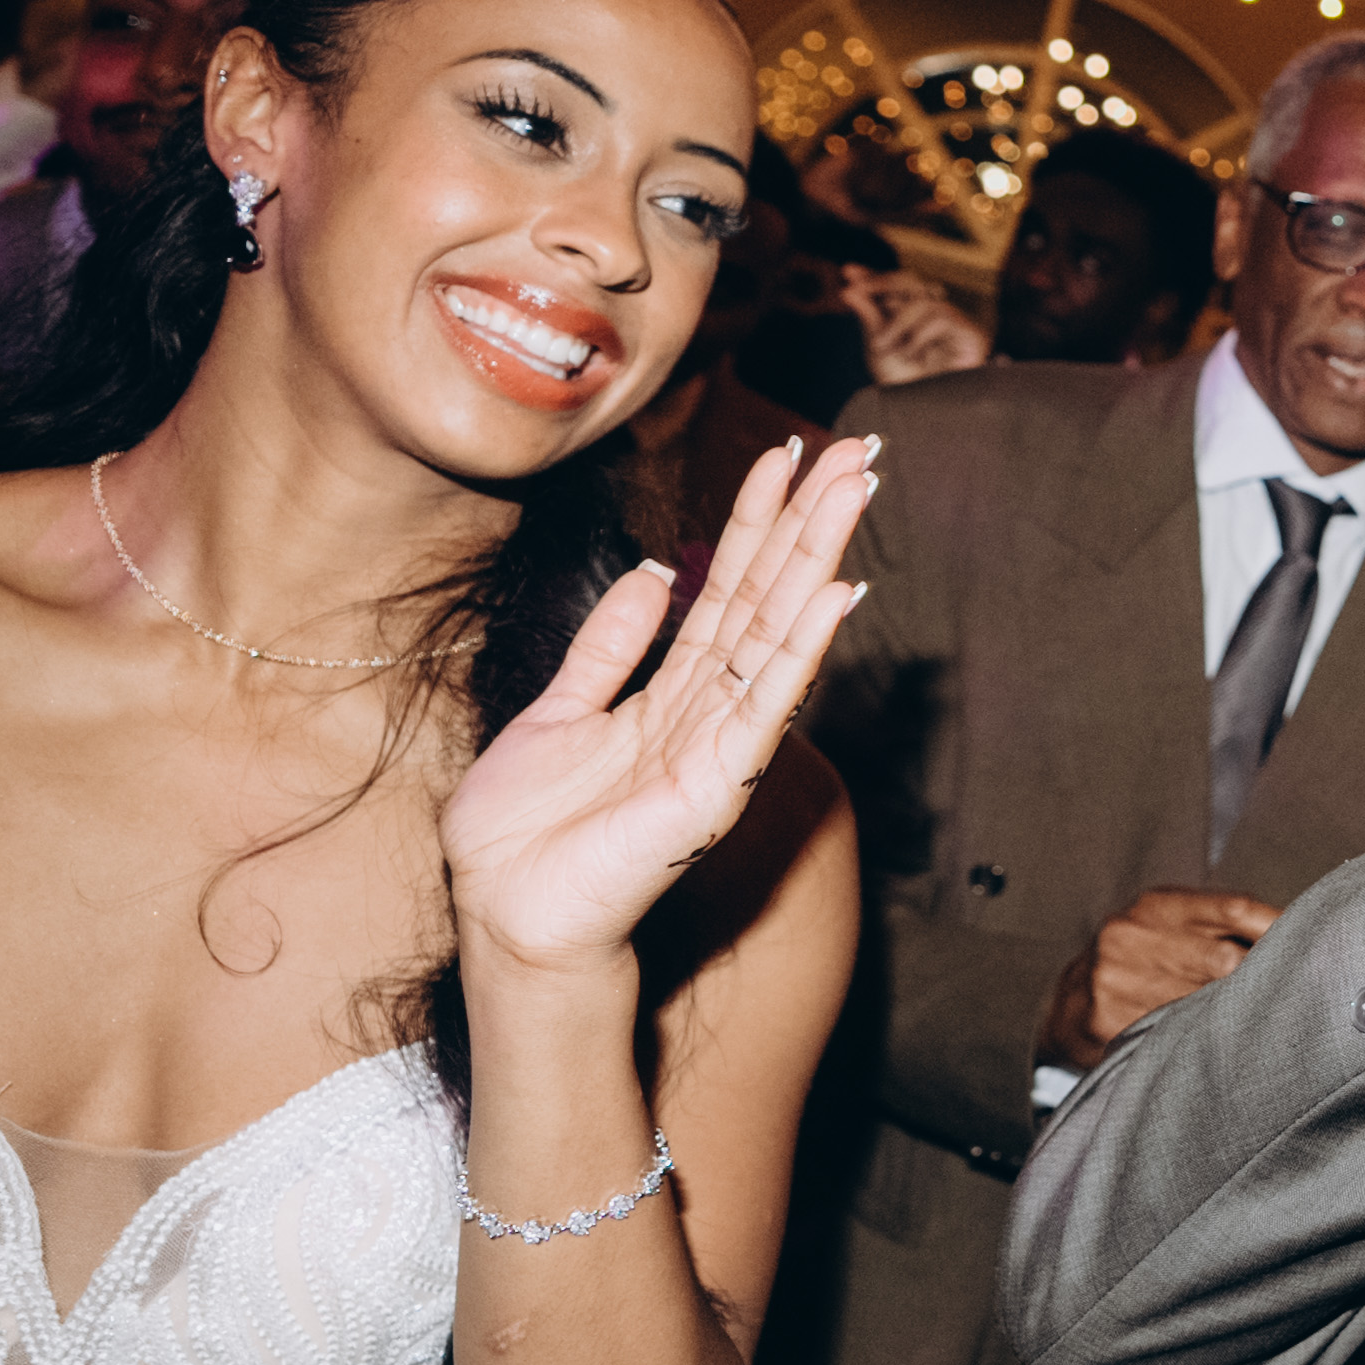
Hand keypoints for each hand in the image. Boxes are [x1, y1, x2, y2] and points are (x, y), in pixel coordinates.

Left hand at [441, 434, 873, 977]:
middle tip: (859, 451)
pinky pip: (765, 705)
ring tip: (857, 490)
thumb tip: (655, 577)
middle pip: (767, 598)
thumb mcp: (558, 711)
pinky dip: (802, 647)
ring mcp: (719, 747)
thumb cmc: (526, 834)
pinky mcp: (715, 786)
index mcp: (672, 695)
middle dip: (808, 521)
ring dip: (820, 557)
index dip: (755, 521)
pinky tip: (836, 594)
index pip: (728, 591)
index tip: (787, 456)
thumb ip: (608, 649)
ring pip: (777, 633)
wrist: (506, 913)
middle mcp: (708, 713)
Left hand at [839, 266, 990, 389]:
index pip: (893, 286)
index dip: (873, 276)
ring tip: (881, 347)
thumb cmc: (905, 387)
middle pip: (910, 281)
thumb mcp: (879, 348)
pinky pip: (943, 318)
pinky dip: (920, 334)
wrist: (928, 418)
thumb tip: (847, 289)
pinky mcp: (972, 335)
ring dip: (897, 322)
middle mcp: (933, 316)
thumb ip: (868, 316)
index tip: (848, 271)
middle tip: (855, 289)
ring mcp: (954, 324)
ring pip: (924, 301)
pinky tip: (912, 354)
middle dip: (881, 283)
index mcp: (911, 317)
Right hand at [1038, 885, 1283, 1072]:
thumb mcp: (1174, 929)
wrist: (1069, 1004)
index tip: (1314, 946)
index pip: (1234, 909)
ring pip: (1202, 999)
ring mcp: (1115, 976)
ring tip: (1269, 1024)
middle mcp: (1133, 933)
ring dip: (1240, 1014)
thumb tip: (1300, 932)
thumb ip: (1226, 927)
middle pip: (1224, 959)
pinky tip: (1223, 1043)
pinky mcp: (1106, 1017)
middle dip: (1263, 980)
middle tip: (1300, 997)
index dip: (1278, 928)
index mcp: (1157, 905)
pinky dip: (1204, 1038)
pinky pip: (1172, 1030)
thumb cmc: (1142, 962)